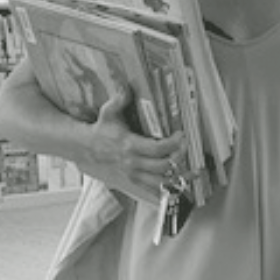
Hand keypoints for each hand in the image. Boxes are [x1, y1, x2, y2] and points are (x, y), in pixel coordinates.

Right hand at [82, 85, 182, 203]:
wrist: (85, 148)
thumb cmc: (100, 130)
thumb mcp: (108, 113)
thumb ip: (119, 100)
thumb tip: (127, 86)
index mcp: (129, 145)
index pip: (157, 148)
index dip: (173, 143)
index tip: (182, 134)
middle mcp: (133, 162)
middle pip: (162, 166)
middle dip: (179, 158)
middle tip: (188, 149)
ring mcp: (133, 174)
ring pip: (160, 181)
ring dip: (178, 178)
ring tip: (194, 173)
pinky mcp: (132, 181)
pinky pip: (151, 190)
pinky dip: (166, 192)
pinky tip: (180, 190)